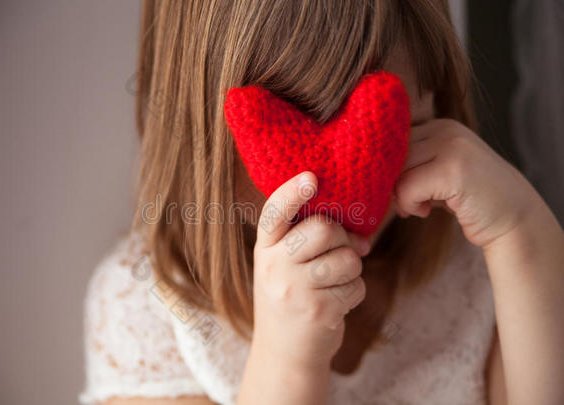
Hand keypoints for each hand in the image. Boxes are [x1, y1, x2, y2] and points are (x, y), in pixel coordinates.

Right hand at [251, 171, 369, 371]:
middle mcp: (274, 266)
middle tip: (343, 248)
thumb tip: (359, 231)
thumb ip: (306, 240)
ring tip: (337, 281)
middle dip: (343, 237)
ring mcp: (295, 290)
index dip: (293, 192)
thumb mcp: (283, 266)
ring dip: (353, 268)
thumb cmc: (291, 299)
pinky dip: (355, 292)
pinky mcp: (318, 311)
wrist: (284, 354)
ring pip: (347, 258)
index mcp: (265, 249)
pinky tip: (337, 302)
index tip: (312, 177)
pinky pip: (356, 286)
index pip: (274, 213)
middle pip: (323, 229)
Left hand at [393, 118, 543, 247]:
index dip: (383, 166)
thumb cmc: (467, 198)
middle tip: (402, 203)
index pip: (390, 138)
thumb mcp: (437, 172)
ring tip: (416, 207)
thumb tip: (365, 170)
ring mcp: (451, 146)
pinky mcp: (453, 169)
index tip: (389, 188)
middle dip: (388, 182)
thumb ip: (410, 164)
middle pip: (389, 153)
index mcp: (438, 126)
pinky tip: (424, 212)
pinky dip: (409, 204)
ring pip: (396, 170)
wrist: (513, 218)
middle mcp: (445, 129)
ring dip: (398, 195)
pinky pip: (408, 187)